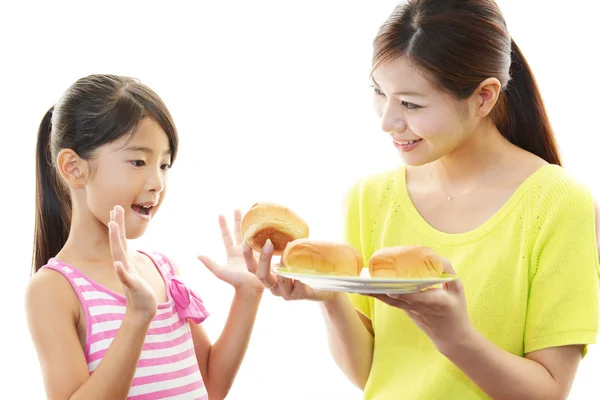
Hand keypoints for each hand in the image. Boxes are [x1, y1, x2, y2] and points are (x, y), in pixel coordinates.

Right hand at [108, 205, 156, 321]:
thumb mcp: (134, 273)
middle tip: (115, 207)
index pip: (121, 240)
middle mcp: (124, 265)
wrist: (141, 311)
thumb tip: (124, 255)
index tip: (115, 208)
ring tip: (113, 226)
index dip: (118, 225)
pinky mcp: (132, 287)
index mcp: (126, 261)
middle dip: (117, 225)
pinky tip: (118, 264)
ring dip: (115, 240)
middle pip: (118, 242)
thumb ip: (128, 263)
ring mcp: (127, 275)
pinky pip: (126, 278)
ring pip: (119, 255)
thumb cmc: (139, 292)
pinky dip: (121, 271)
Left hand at [197, 210, 263, 295]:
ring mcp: (252, 251)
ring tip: (252, 214)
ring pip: (251, 234)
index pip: (226, 236)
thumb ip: (209, 263)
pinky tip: (266, 226)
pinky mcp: (261, 253)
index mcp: (232, 252)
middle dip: (238, 221)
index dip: (223, 226)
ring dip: (251, 225)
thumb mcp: (220, 272)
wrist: (250, 288)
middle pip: (238, 232)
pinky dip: (263, 233)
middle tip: (237, 209)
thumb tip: (197, 255)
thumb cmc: (235, 282)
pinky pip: (262, 241)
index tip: (220, 214)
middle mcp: (241, 250)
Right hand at [249, 240, 336, 301]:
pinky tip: (303, 265)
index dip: (247, 256)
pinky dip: (300, 273)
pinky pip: (299, 285)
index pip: (252, 268)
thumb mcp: (292, 256)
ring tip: (289, 247)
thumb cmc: (306, 268)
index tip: (246, 241)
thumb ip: (284, 246)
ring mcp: (287, 293)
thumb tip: (281, 223)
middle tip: (269, 242)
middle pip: (262, 275)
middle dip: (264, 258)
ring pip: (281, 280)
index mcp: (270, 277)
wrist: (326, 287)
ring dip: (284, 263)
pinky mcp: (301, 295)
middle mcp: (275, 287)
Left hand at [367, 259, 471, 350]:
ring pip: (388, 300)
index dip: (400, 292)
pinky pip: (389, 300)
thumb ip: (449, 273)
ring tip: (358, 283)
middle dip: (379, 289)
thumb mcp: (457, 291)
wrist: (450, 337)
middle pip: (393, 297)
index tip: (388, 286)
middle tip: (364, 280)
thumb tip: (437, 258)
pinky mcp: (404, 310)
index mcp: (430, 302)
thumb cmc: (455, 312)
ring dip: (373, 292)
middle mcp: (416, 307)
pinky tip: (367, 287)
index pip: (412, 297)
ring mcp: (408, 310)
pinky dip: (378, 294)